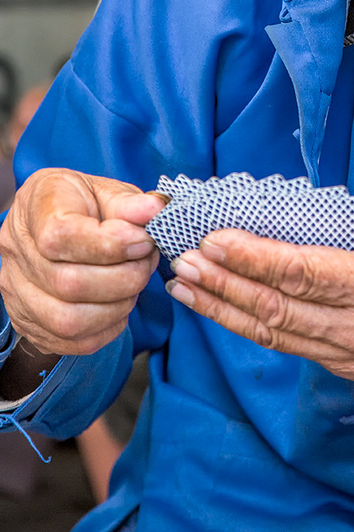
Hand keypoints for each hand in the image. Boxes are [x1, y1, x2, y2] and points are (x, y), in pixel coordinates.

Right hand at [0, 168, 164, 357]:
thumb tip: (157, 210)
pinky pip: (73, 342)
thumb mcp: (106, 190)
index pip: (60, 236)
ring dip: (118, 305)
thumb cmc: (83, 203)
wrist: (58, 221)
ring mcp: (18, 292)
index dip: (110, 244)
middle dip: (125, 277)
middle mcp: (18, 252)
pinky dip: (108, 327)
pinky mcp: (30, 323)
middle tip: (147, 260)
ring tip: (135, 282)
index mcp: (35, 207)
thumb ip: (129, 202)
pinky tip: (120, 302)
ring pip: (69, 320)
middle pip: (69, 283)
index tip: (143, 240)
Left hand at [167, 210, 353, 396]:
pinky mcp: (344, 371)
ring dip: (223, 307)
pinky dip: (247, 325)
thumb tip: (276, 209)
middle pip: (277, 307)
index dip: (251, 257)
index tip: (213, 238)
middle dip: (224, 282)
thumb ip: (338, 223)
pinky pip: (287, 346)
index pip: (301, 271)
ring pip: (273, 332)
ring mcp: (352, 356)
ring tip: (186, 283)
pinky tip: (221, 307)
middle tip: (184, 257)